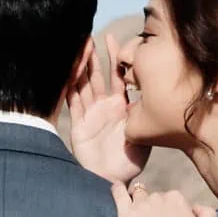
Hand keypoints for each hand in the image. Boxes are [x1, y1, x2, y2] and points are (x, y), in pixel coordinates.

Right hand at [66, 32, 149, 184]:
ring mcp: (89, 114)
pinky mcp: (79, 124)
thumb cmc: (130, 161)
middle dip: (92, 57)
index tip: (114, 38)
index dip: (115, 58)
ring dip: (78, 67)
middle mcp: (103, 107)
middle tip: (88, 35)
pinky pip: (72, 103)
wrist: (113, 180)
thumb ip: (145, 114)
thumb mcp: (144, 134)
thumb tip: (152, 94)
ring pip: (82, 85)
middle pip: (96, 76)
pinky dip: (68, 87)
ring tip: (75, 48)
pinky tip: (65, 72)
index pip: (117, 76)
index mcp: (120, 106)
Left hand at [113, 183, 214, 216]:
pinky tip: (117, 189)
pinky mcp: (125, 213)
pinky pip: (118, 193)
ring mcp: (141, 204)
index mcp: (178, 199)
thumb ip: (206, 213)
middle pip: (154, 197)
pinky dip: (117, 189)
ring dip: (138, 202)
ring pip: (138, 195)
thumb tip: (195, 207)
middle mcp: (159, 197)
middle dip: (154, 208)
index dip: (169, 212)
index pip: (171, 199)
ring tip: (137, 216)